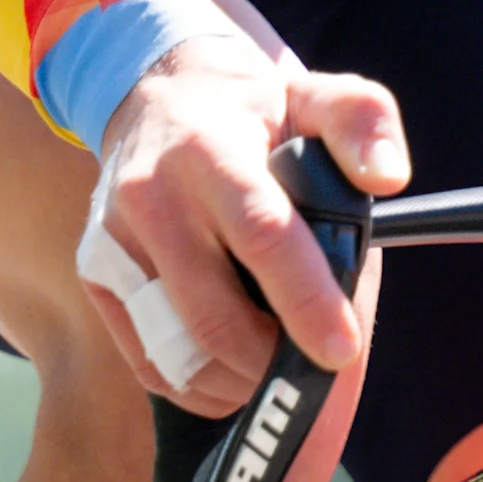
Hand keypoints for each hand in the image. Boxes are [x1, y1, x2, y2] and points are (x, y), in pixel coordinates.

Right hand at [84, 37, 405, 416]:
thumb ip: (362, 122)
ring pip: (179, 351)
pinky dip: (199, 386)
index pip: (261, 234)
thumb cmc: (250, 112)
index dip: (305, 299)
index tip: (343, 349)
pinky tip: (234, 369)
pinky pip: (149, 362)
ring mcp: (111, 241)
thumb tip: (387, 177)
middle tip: (318, 364)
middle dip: (275, 359)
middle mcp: (149, 197)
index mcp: (210, 150)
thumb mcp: (313, 94)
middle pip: (215, 314)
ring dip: (240, 380)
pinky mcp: (95, 276)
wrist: (156, 94)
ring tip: (279, 364)